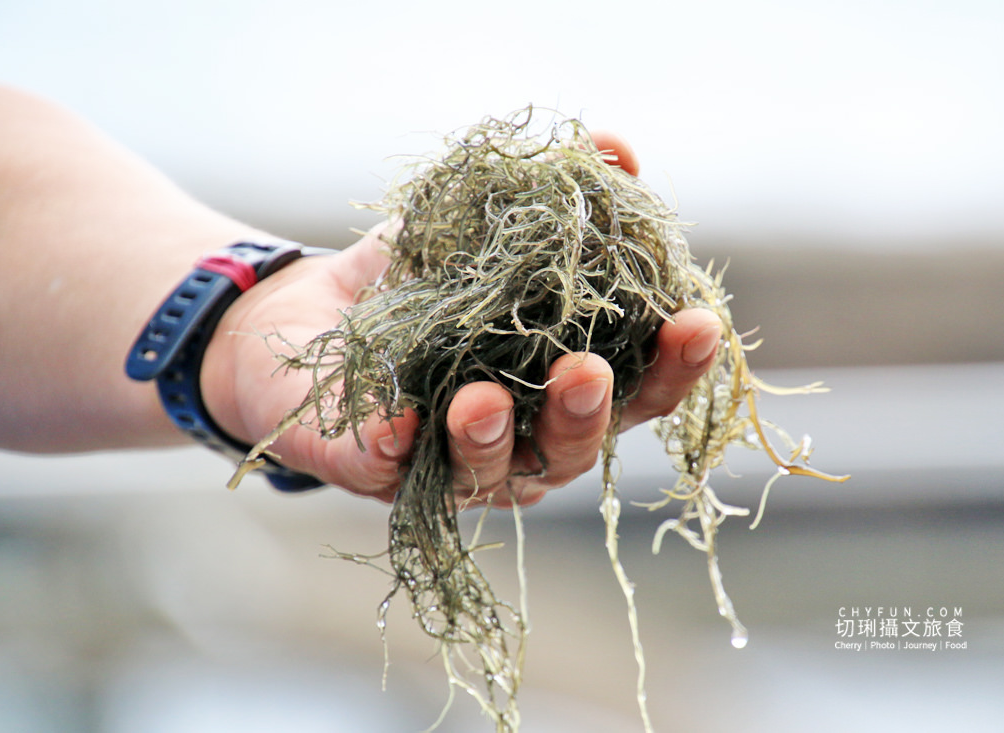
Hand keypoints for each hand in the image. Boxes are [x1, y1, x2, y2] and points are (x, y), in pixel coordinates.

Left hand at [200, 132, 721, 505]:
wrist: (306, 313)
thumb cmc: (417, 283)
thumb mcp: (484, 227)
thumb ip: (554, 198)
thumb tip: (617, 150)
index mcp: (559, 388)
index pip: (636, 390)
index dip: (673, 366)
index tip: (698, 322)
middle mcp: (519, 439)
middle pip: (571, 449)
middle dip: (584, 415)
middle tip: (584, 374)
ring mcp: (447, 465)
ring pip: (486, 473)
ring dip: (490, 440)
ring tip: (481, 401)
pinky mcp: (371, 467)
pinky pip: (387, 470)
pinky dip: (395, 448)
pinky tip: (399, 424)